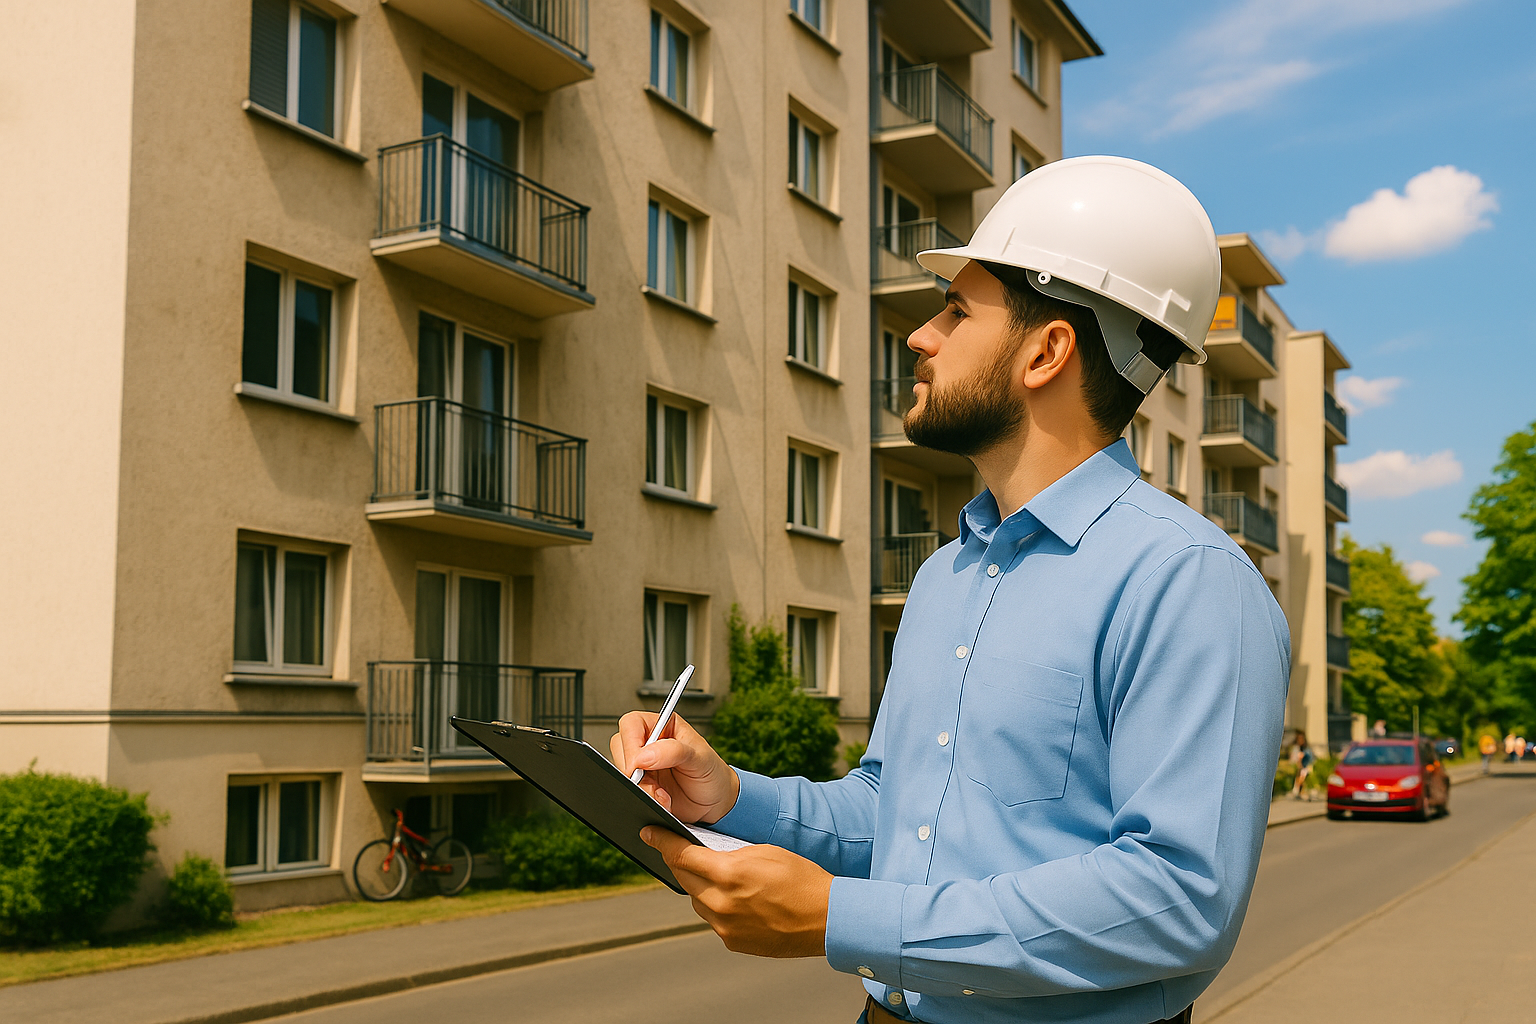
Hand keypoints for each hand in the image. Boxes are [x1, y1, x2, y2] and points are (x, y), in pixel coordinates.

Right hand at [610, 711, 739, 823]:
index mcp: (663, 725)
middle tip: (655, 785)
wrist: (716, 803)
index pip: (631, 724)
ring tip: (664, 796)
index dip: (630, 744)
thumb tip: (643, 756)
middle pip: (620, 748)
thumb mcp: (700, 758)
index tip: (638, 766)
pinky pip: (628, 789)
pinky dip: (642, 798)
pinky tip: (661, 801)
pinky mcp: (641, 785)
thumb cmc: (712, 773)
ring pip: (621, 772)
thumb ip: (674, 751)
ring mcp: (642, 764)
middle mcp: (649, 742)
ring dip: (641, 788)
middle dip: (635, 772)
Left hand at [642, 826, 830, 957]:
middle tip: (680, 850)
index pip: (681, 856)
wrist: (826, 918)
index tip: (648, 833)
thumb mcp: (764, 851)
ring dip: (700, 886)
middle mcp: (721, 903)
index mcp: (728, 874)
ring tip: (719, 876)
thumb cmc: (801, 880)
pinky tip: (735, 898)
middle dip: (680, 862)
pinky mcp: (733, 942)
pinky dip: (717, 906)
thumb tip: (704, 855)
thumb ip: (729, 853)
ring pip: (697, 900)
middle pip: (684, 878)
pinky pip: (713, 919)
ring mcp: (725, 926)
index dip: (661, 842)